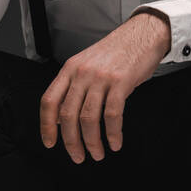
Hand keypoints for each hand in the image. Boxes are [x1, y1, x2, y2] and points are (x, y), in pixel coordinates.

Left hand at [39, 11, 170, 163]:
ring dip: (92, 142)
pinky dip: (113, 133)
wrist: (144, 33)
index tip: (50, 143)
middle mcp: (82, 73)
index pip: (49, 100)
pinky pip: (112, 114)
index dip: (47, 125)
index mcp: (70, 69)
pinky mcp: (121, 82)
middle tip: (78, 157)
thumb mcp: (89, 63)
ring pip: (89, 118)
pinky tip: (115, 142)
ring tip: (98, 154)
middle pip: (68, 115)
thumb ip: (75, 85)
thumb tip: (64, 117)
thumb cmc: (119, 51)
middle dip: (71, 141)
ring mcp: (101, 77)